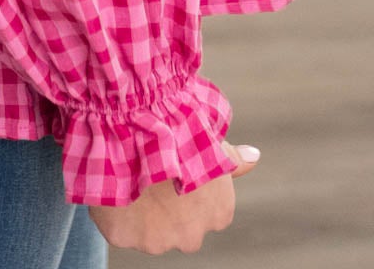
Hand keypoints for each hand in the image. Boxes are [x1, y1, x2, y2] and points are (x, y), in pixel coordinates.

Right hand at [86, 143, 258, 255]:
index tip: (178, 171)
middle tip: (154, 174)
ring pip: (149, 231)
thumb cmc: (180, 133)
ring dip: (142, 212)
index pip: (209, 211)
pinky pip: (120, 227)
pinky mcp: (123, 238)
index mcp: (219, 214)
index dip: (191, 190)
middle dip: (169, 209)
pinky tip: (119, 183)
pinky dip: (118, 210)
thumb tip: (255, 157)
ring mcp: (158, 241)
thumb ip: (233, 159)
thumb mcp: (213, 141)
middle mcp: (193, 236)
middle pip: (181, 228)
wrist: (139, 132)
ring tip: (134, 175)